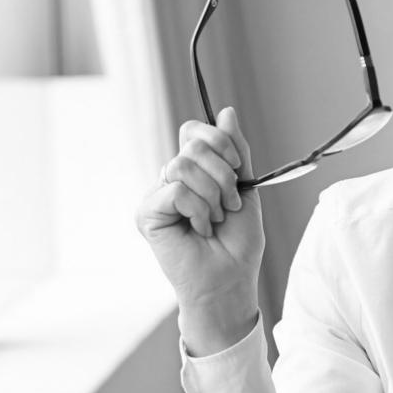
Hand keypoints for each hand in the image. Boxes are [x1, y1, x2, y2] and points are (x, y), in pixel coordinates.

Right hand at [135, 107, 265, 355]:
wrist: (229, 281)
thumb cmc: (237, 243)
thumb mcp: (246, 188)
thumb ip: (236, 151)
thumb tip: (226, 111)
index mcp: (193, 172)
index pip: (194, 131)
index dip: (220, 141)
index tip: (238, 168)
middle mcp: (171, 180)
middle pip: (192, 143)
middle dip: (223, 174)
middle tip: (229, 204)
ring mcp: (157, 196)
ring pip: (183, 165)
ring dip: (212, 195)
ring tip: (214, 220)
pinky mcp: (147, 213)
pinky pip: (176, 190)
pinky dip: (198, 211)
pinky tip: (199, 230)